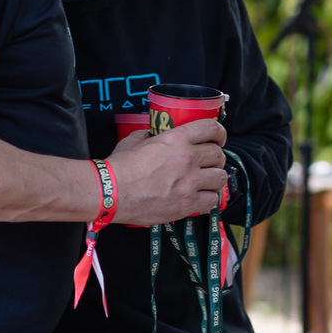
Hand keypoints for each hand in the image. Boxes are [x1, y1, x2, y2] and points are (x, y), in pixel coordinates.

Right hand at [105, 119, 227, 225]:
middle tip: (208, 163)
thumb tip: (153, 134)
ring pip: (220, 177)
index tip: (218, 138)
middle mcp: (188, 158)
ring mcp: (190, 182)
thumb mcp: (135, 140)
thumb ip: (150, 135)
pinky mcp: (187, 204)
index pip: (211, 129)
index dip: (219, 133)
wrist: (111, 192)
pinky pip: (212, 200)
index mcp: (177, 139)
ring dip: (215, 179)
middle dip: (215, 158)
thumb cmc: (120, 167)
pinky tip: (200, 197)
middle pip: (218, 155)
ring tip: (206, 181)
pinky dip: (209, 199)